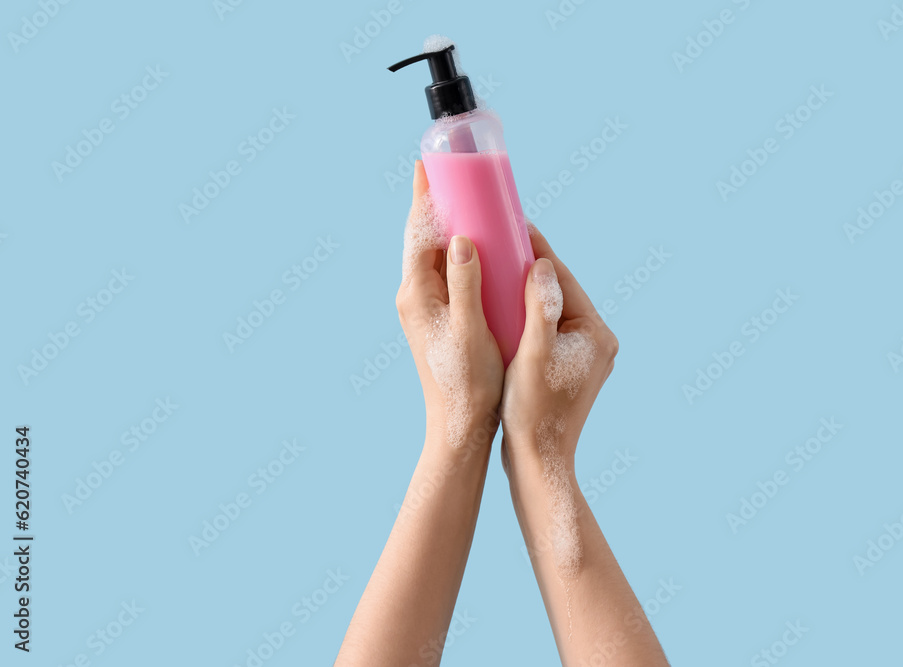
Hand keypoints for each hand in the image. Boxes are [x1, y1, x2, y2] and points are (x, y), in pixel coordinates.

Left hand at [396, 161, 503, 447]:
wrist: (459, 424)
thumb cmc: (468, 382)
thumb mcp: (469, 330)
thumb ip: (464, 283)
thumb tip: (459, 238)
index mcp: (416, 294)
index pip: (418, 234)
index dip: (424, 197)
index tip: (426, 165)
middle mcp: (415, 297)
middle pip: (423, 238)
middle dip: (436, 204)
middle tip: (451, 171)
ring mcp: (425, 308)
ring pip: (435, 255)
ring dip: (448, 227)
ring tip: (465, 198)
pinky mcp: (439, 317)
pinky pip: (447, 273)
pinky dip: (458, 253)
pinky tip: (476, 246)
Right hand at [500, 227, 618, 471]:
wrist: (539, 464)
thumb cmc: (534, 412)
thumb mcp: (534, 355)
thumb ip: (541, 308)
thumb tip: (543, 264)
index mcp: (596, 334)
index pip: (564, 279)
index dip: (537, 250)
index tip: (513, 223)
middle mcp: (596, 342)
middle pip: (559, 291)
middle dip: (530, 266)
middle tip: (501, 238)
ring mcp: (583, 356)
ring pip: (551, 309)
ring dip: (526, 289)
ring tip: (497, 264)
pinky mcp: (567, 368)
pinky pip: (545, 328)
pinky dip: (526, 314)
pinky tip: (501, 304)